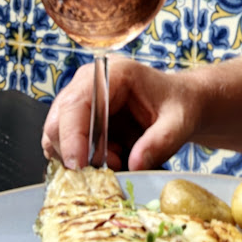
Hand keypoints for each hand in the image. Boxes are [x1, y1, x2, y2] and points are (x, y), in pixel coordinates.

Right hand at [41, 56, 195, 170]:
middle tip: (110, 167)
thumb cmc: (180, 104)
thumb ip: (161, 142)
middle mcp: (90, 82)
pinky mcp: (82, 119)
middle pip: (59, 120)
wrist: (183, 103)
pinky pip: (68, 144)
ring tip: (118, 160)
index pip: (77, 103)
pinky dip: (85, 159)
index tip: (79, 165)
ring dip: (82, 157)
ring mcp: (83, 100)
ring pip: (59, 135)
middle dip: (77, 152)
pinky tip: (114, 158)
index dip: (72, 136)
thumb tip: (135, 164)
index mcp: (113, 73)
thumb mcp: (179, 123)